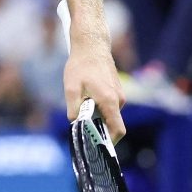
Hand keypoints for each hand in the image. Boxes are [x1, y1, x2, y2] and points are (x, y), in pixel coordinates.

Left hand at [64, 26, 125, 142]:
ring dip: (97, 114)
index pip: (118, 130)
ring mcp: (119, 94)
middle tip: (81, 126)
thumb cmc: (81, 66)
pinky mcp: (117, 90)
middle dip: (98, 127)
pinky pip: (109, 105)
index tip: (98, 145)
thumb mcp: (71, 88)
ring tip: (81, 104)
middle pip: (111, 123)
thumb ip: (73, 109)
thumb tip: (75, 124)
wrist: (91, 45)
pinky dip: (99, 106)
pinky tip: (86, 96)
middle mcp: (118, 100)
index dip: (109, 141)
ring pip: (109, 113)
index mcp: (110, 101)